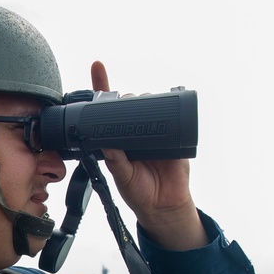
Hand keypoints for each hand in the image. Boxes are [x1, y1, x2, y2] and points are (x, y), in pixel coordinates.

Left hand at [90, 61, 206, 249]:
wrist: (164, 206)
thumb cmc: (139, 192)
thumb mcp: (123, 177)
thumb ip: (116, 162)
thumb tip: (105, 143)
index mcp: (119, 140)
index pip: (108, 112)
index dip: (102, 88)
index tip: (97, 66)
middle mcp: (136, 132)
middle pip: (130, 104)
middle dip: (126, 97)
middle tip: (124, 100)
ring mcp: (156, 132)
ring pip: (152, 106)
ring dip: (146, 99)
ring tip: (141, 102)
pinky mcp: (176, 137)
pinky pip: (176, 117)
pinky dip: (174, 106)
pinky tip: (169, 100)